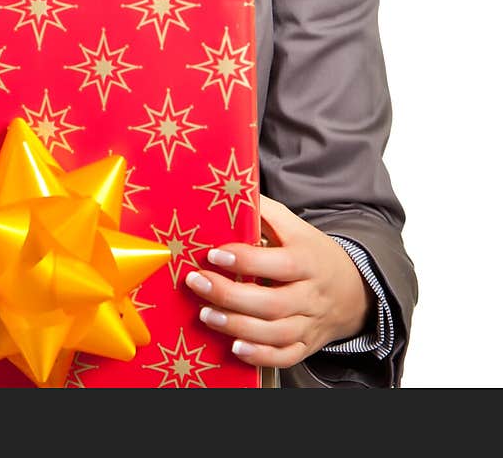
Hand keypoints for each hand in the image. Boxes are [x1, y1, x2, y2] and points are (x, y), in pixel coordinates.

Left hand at [184, 195, 373, 368]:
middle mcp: (310, 295)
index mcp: (308, 260)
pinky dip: (260, 356)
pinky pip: (285, 356)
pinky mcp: (307, 345)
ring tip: (206, 314)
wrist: (353, 289)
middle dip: (229, 295)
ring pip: (275, 333)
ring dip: (237, 326)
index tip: (214, 254)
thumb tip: (230, 193)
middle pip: (272, 303)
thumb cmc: (311, 252)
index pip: (279, 264)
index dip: (245, 261)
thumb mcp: (294, 227)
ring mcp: (310, 324)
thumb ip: (264, 212)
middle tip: (197, 283)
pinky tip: (235, 348)